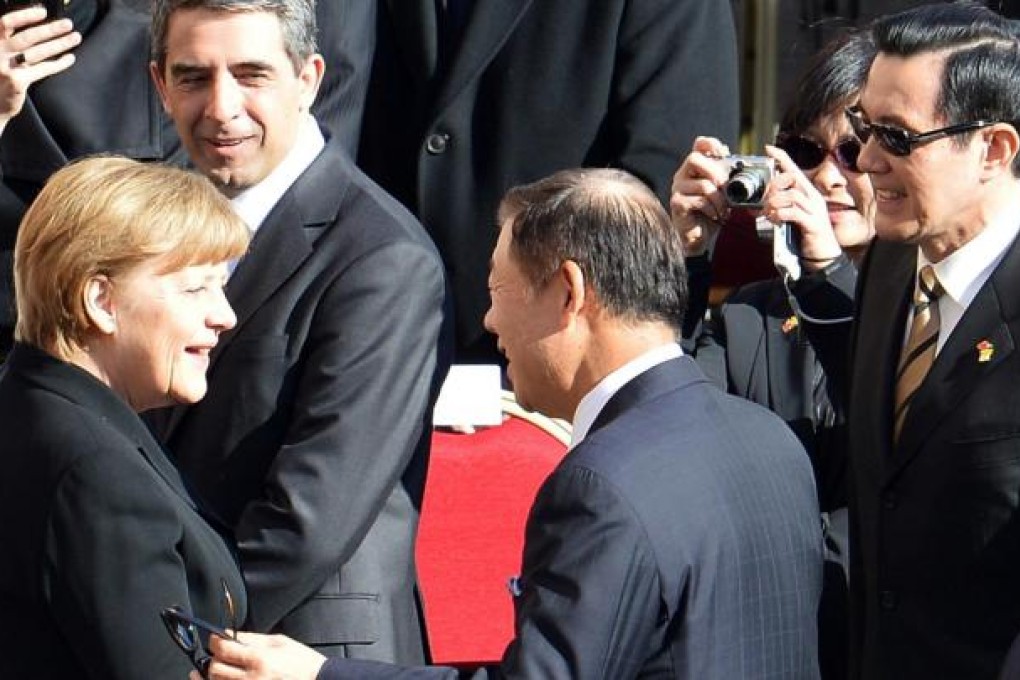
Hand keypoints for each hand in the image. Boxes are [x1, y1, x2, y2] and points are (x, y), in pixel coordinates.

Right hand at [0, 6, 79, 133]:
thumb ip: (10, 42)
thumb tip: (37, 26)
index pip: (6, 22)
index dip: (25, 16)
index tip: (43, 12)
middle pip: (27, 37)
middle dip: (50, 29)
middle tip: (68, 24)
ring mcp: (7, 67)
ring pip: (38, 52)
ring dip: (59, 43)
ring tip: (76, 38)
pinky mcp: (18, 82)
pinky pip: (43, 69)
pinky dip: (59, 63)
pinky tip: (71, 58)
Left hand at [201, 631, 327, 679]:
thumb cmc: (301, 662)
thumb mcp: (279, 641)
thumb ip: (252, 638)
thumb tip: (230, 633)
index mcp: (259, 659)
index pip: (224, 649)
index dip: (215, 641)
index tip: (215, 639)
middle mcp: (251, 678)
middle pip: (216, 668)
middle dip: (216, 658)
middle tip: (223, 653)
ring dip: (218, 673)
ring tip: (227, 666)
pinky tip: (226, 677)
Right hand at [669, 136, 732, 256]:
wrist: (700, 237)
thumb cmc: (711, 213)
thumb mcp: (723, 192)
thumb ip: (727, 176)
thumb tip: (740, 162)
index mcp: (694, 168)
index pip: (698, 144)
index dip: (711, 143)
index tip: (723, 153)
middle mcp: (682, 175)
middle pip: (694, 158)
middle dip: (715, 172)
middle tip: (726, 187)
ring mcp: (677, 188)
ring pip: (702, 184)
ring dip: (719, 198)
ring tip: (723, 208)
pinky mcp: (677, 203)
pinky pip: (699, 200)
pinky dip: (711, 208)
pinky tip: (714, 215)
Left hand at [761, 144, 842, 270]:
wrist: (822, 257)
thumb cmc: (805, 237)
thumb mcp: (790, 218)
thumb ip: (779, 208)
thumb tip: (760, 205)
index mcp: (807, 194)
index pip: (795, 170)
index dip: (782, 158)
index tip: (768, 148)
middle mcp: (813, 198)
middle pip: (793, 178)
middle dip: (774, 184)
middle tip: (764, 198)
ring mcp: (814, 210)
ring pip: (792, 195)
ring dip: (774, 202)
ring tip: (768, 213)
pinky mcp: (812, 224)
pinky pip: (794, 212)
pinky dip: (780, 214)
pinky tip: (775, 219)